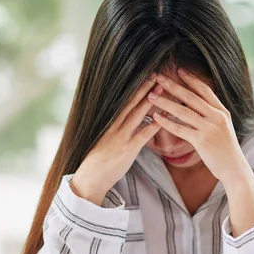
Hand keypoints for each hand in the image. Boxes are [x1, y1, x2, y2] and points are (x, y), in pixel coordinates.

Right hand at [71, 77, 161, 205]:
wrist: (91, 179)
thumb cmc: (97, 163)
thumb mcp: (102, 142)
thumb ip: (113, 132)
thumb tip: (122, 125)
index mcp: (108, 125)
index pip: (123, 103)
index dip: (134, 90)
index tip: (143, 78)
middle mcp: (114, 128)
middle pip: (131, 104)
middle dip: (144, 89)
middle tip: (155, 75)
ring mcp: (122, 138)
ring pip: (137, 114)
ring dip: (151, 100)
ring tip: (162, 89)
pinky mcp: (128, 149)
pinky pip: (143, 134)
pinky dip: (153, 125)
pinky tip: (162, 117)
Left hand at [148, 70, 249, 184]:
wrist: (234, 168)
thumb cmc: (226, 150)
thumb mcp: (223, 128)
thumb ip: (212, 116)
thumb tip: (199, 106)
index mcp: (222, 111)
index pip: (204, 90)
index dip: (191, 79)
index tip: (178, 70)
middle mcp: (216, 117)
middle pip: (191, 97)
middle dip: (173, 85)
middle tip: (158, 76)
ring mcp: (209, 128)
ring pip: (183, 111)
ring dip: (165, 102)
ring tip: (151, 96)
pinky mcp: (202, 141)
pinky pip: (181, 129)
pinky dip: (167, 123)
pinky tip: (156, 117)